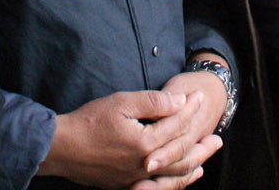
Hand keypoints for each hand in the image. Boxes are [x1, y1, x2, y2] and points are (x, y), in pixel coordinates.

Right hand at [39, 88, 213, 188]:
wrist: (61, 148)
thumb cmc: (89, 122)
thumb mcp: (121, 103)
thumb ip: (153, 102)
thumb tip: (180, 101)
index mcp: (146, 143)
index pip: (176, 125)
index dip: (190, 110)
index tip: (199, 98)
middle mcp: (145, 165)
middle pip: (182, 155)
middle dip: (201, 145)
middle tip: (218, 138)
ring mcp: (136, 177)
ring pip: (174, 175)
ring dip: (194, 165)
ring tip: (206, 158)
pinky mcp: (127, 184)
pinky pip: (160, 186)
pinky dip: (176, 181)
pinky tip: (183, 176)